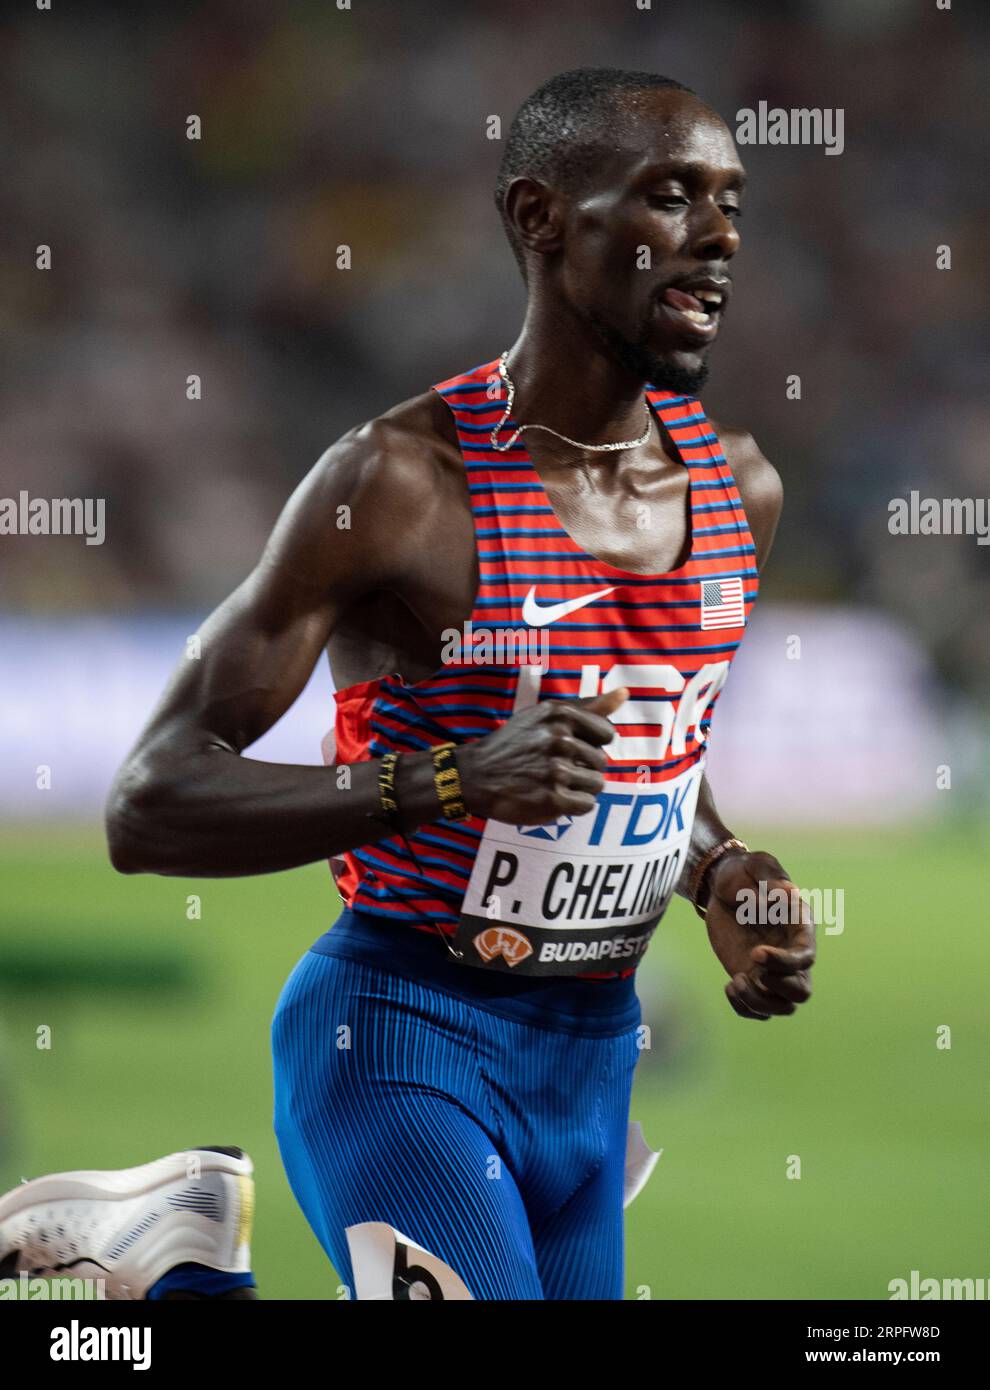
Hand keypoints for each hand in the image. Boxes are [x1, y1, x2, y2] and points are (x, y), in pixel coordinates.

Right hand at [456, 688, 626, 825]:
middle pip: (602, 762)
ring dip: (580, 788)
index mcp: (560, 714)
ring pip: (597, 785)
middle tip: (554, 768)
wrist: (475, 775)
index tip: (570, 749)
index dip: (591, 744)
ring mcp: (556, 770)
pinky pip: (587, 805)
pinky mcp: (552, 798)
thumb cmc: (515, 743)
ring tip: (553, 783)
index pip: (606, 734)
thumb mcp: (545, 715)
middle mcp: (559, 739)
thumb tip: (625, 692)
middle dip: (584, 768)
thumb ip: (589, 706)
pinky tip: (552, 797)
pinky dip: (573, 806)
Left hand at [702, 849, 815, 1020]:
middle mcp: (791, 953)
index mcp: (800, 928)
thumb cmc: (742, 872)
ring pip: (783, 1007)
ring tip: (736, 982)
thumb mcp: (755, 865)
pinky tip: (729, 986)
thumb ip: (771, 878)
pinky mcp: (754, 979)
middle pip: (802, 991)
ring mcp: (773, 970)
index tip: (756, 953)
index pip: (806, 957)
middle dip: (777, 989)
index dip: (785, 963)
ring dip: (759, 1003)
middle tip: (750, 971)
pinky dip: (745, 1008)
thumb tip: (788, 893)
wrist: (719, 886)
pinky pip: (759, 1010)